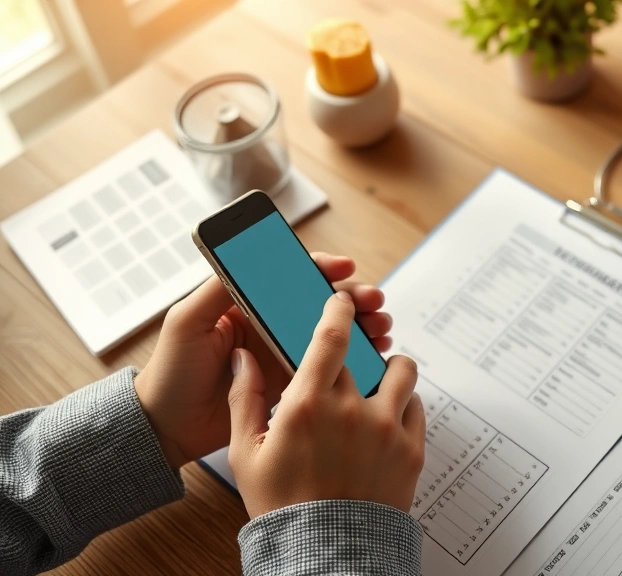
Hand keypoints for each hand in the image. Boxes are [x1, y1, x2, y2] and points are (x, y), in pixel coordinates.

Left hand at [135, 253, 393, 468]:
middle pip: (319, 302)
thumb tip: (249, 259)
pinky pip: (328, 365)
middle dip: (352, 299)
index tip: (344, 269)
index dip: (320, 269)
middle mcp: (269, 323)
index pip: (289, 276)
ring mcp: (281, 352)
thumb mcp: (186, 322)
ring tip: (380, 329)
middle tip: (373, 304)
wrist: (167, 428)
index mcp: (246, 302)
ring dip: (359, 326)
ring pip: (331, 332)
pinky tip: (372, 357)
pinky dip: (353, 358)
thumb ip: (218, 290)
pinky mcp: (290, 381)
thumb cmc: (170, 373)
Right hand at [227, 291, 425, 517]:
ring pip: (402, 371)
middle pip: (365, 351)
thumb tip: (242, 356)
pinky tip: (385, 416)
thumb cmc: (282, 506)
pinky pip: (417, 406)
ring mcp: (387, 430)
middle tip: (349, 354)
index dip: (336, 309)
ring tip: (374, 383)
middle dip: (357, 346)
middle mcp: (352, 410)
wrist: (326, 556)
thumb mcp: (248, 454)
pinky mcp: (411, 450)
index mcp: (308, 405)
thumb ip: (245, 398)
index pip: (330, 335)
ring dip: (388, 369)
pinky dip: (404, 404)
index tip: (338, 301)